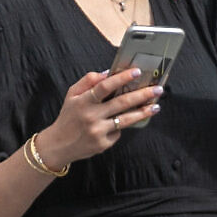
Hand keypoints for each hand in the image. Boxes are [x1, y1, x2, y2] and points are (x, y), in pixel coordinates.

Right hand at [35, 69, 162, 168]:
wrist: (59, 145)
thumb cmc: (68, 116)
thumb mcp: (72, 95)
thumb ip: (88, 81)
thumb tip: (108, 72)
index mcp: (83, 101)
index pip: (105, 86)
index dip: (122, 78)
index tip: (137, 72)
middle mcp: (91, 116)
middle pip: (121, 103)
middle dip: (142, 95)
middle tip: (157, 89)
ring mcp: (98, 131)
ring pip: (126, 120)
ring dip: (143, 112)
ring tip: (156, 106)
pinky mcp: (103, 144)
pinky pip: (118, 132)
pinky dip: (121, 126)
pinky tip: (120, 123)